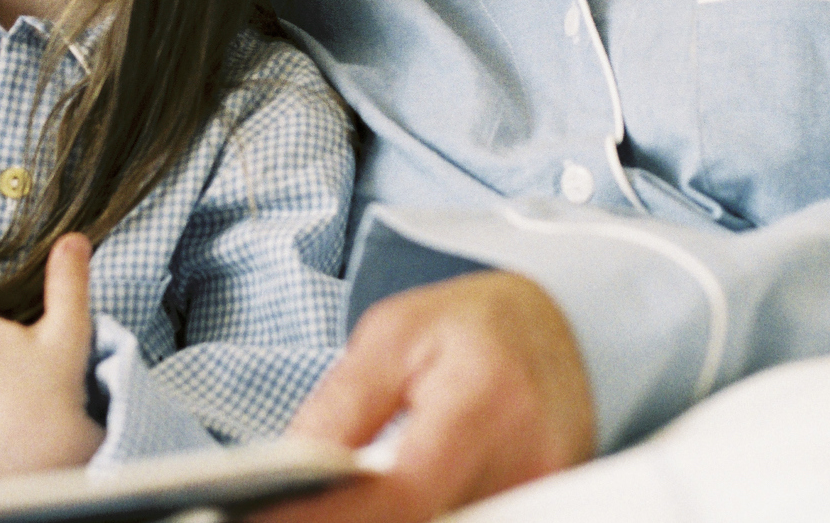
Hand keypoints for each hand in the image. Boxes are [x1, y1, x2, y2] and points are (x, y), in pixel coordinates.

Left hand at [259, 271, 595, 522]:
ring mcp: (545, 492)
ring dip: (389, 519)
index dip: (331, 519)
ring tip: (336, 502)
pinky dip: (427, 518)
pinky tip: (385, 508)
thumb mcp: (390, 336)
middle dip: (357, 521)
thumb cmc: (470, 326)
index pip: (400, 495)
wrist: (563, 326)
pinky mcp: (550, 509)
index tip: (266, 521)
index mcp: (483, 400)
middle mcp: (529, 459)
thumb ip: (341, 407)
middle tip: (298, 509)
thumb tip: (289, 474)